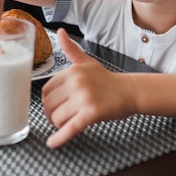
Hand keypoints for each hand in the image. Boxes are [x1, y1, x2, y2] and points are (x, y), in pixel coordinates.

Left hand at [41, 29, 136, 147]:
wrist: (129, 91)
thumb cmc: (106, 79)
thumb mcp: (87, 62)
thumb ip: (71, 49)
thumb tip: (60, 32)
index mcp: (72, 71)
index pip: (46, 91)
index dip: (48, 101)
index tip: (54, 106)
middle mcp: (76, 83)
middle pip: (49, 105)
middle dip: (51, 115)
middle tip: (59, 118)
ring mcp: (84, 98)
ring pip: (57, 118)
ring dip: (58, 125)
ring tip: (67, 123)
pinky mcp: (92, 114)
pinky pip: (70, 128)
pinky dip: (60, 138)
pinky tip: (53, 143)